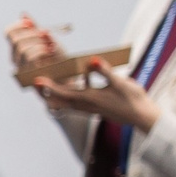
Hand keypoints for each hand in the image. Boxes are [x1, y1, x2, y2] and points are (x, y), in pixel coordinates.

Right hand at [4, 13, 60, 70]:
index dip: (18, 25)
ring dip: (39, 44)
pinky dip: (41, 52)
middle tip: (45, 37)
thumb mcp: (47, 39)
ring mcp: (21, 67)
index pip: (8, 33)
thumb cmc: (57, 57)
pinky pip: (31, 58)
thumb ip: (35, 28)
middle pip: (16, 40)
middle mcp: (16, 58)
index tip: (31, 23)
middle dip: (32, 35)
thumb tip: (23, 14)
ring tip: (50, 47)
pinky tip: (50, 52)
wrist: (67, 74)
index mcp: (17, 47)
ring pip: (23, 49)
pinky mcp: (28, 75)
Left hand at [37, 61, 159, 132]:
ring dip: (54, 94)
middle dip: (46, 92)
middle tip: (33, 83)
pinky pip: (74, 103)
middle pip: (59, 100)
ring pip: (65, 102)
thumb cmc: (133, 99)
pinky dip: (66, 96)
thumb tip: (91, 60)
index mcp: (90, 98)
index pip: (65, 93)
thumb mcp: (121, 82)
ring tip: (43, 85)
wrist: (142, 116)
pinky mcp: (93, 108)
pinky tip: (67, 87)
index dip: (50, 87)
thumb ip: (105, 71)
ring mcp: (89, 108)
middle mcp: (86, 105)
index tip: (37, 80)